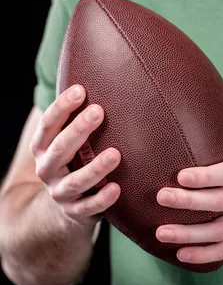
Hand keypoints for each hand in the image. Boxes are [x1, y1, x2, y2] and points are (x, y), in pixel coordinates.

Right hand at [30, 85, 120, 228]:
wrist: (65, 205)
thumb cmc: (74, 159)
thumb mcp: (68, 139)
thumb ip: (76, 115)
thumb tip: (99, 73)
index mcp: (43, 147)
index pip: (48, 124)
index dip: (62, 106)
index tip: (80, 90)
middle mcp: (47, 169)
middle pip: (60, 149)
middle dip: (78, 130)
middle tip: (99, 111)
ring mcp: (60, 192)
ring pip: (75, 181)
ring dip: (95, 168)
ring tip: (116, 154)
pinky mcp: (75, 212)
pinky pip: (88, 208)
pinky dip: (102, 200)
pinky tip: (117, 188)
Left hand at [156, 106, 222, 263]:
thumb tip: (216, 97)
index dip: (206, 176)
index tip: (181, 175)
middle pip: (221, 201)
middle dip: (189, 201)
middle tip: (161, 197)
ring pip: (220, 231)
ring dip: (188, 234)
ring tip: (161, 231)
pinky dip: (203, 254)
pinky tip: (180, 254)